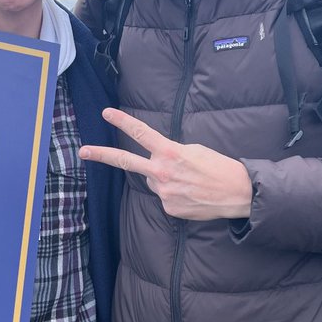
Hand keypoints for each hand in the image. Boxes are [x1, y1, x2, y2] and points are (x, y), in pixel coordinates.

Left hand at [80, 108, 252, 219]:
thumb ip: (171, 153)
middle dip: (102, 155)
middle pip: (126, 162)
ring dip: (166, 180)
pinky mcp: (169, 209)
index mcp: (170, 153)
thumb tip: (158, 162)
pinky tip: (192, 194)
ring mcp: (164, 193)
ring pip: (154, 182)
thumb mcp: (195, 150)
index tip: (106, 113)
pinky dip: (176, 195)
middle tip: (83, 151)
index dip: (123, 122)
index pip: (141, 133)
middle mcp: (162, 173)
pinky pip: (166, 198)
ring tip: (189, 182)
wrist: (238, 194)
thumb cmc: (219, 167)